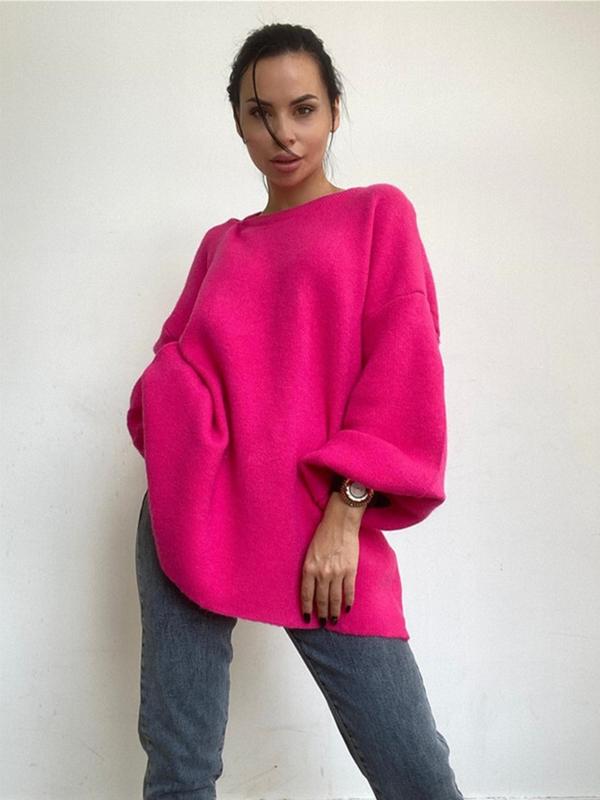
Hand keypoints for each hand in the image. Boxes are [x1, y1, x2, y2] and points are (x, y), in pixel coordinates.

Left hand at [301, 492, 365, 624]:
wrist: (340, 523)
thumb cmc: (323, 534)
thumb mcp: (309, 552)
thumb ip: (310, 569)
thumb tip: (312, 587)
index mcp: (309, 568)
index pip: (306, 594)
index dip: (307, 608)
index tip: (307, 618)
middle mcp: (322, 573)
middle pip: (321, 599)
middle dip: (321, 613)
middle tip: (322, 623)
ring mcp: (337, 573)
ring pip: (335, 598)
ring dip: (334, 611)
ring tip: (333, 620)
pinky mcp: (350, 570)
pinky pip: (349, 591)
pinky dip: (348, 602)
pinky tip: (347, 609)